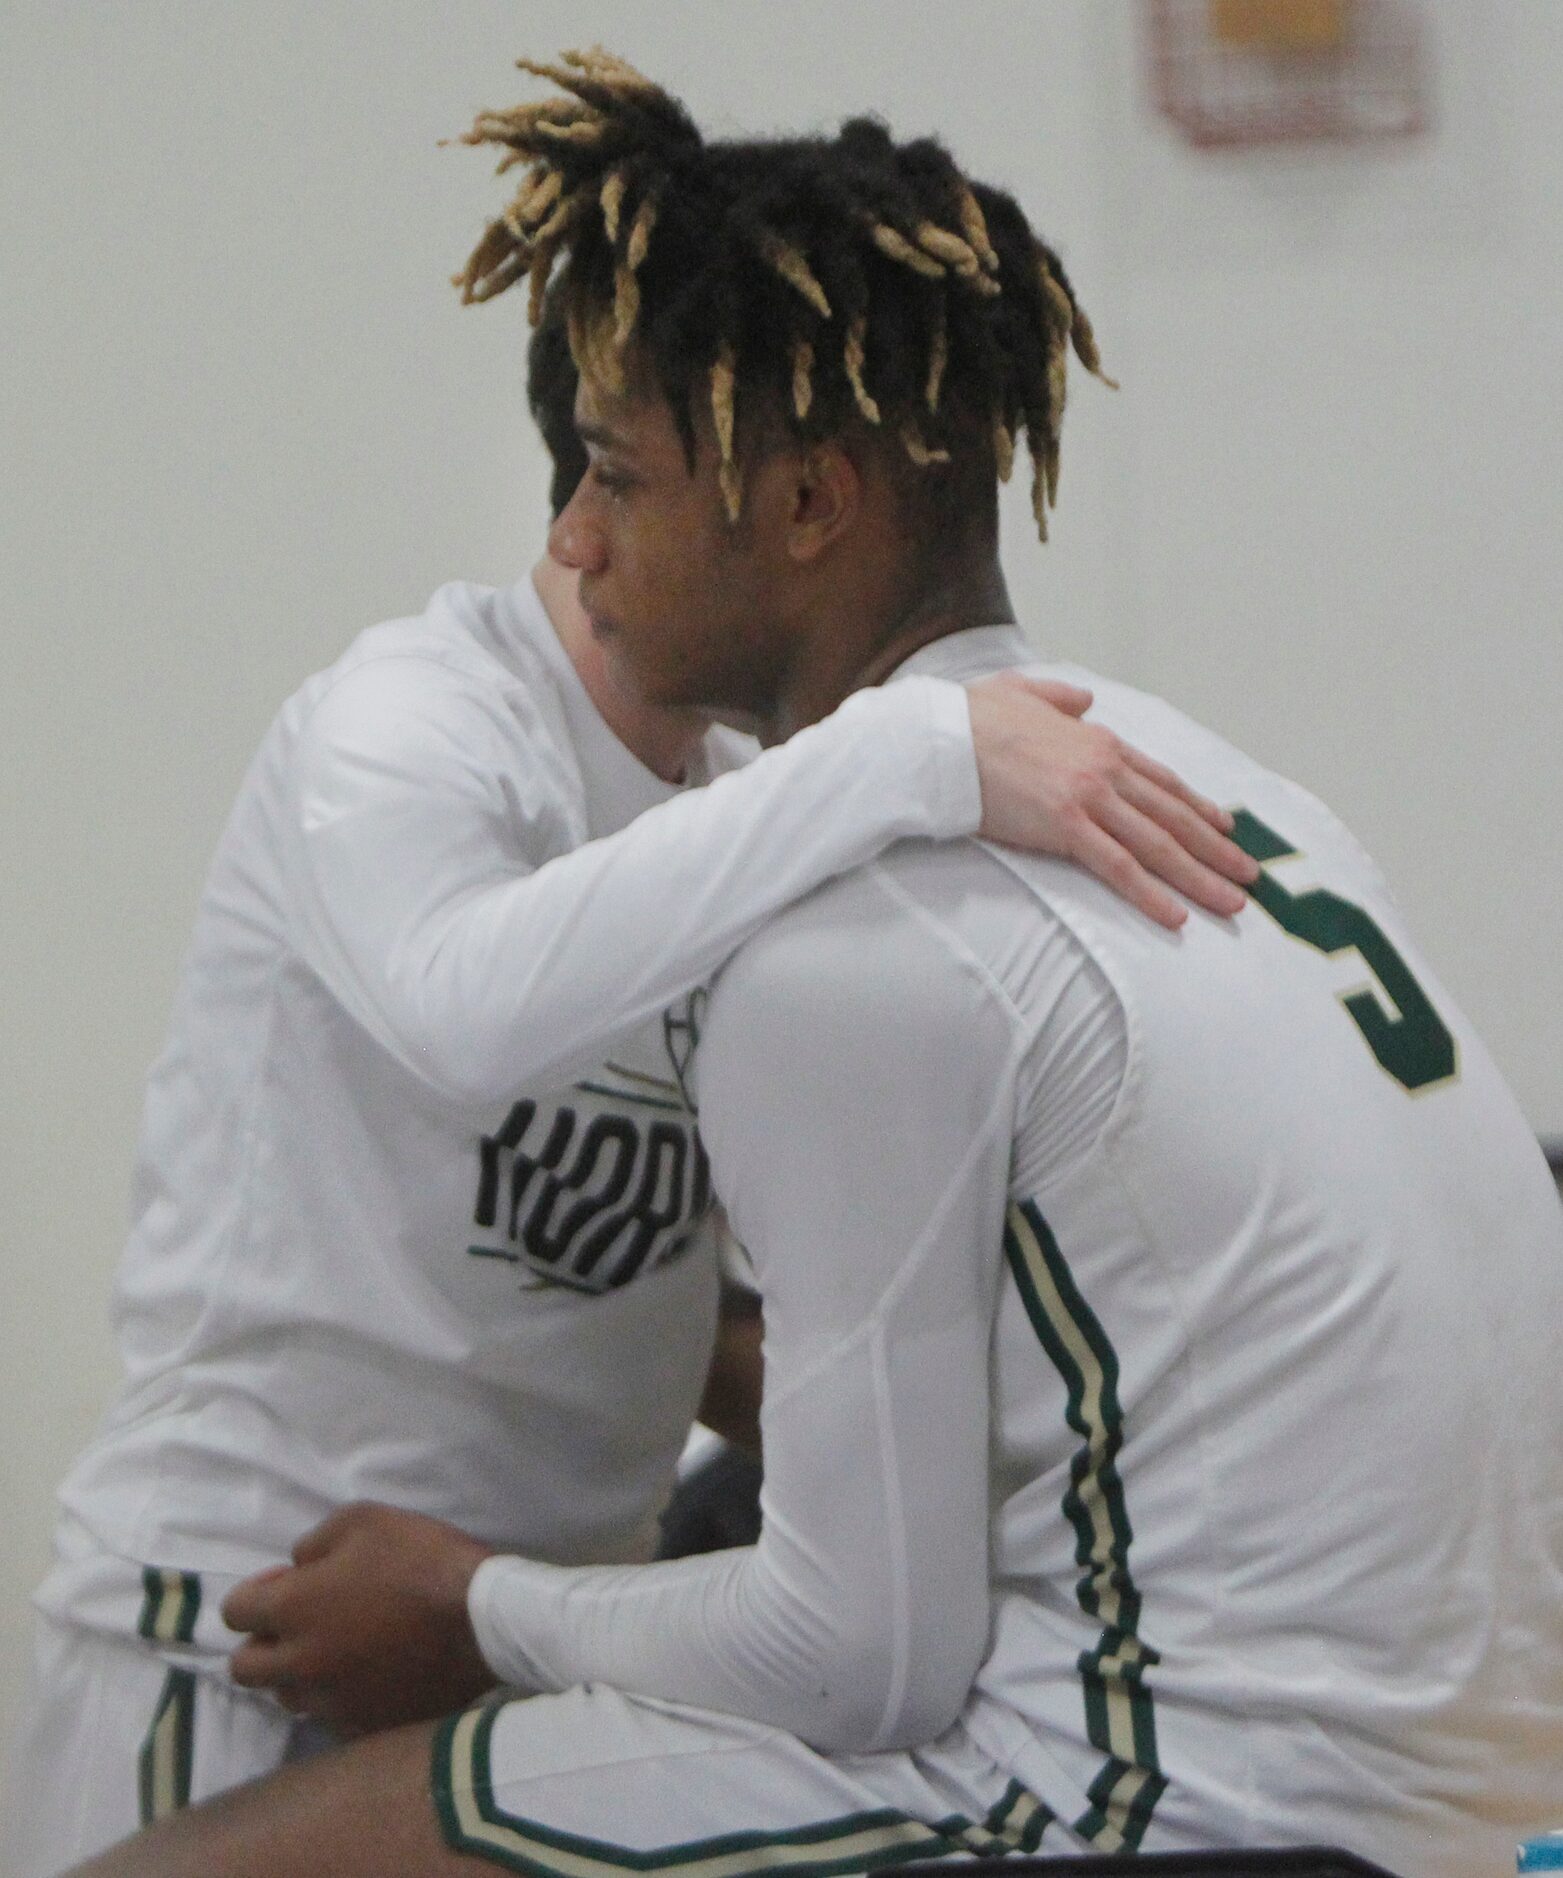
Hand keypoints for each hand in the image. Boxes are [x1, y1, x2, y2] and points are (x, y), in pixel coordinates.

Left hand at [222, 1503, 496, 1736]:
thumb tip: (298, 1568)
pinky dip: (338, 1697)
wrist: (483, 1620)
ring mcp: (330, 1703)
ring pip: (286, 1696)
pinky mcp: (363, 1727)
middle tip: (302, 1622)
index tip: (291, 1581)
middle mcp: (298, 1665)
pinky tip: (370, 1673)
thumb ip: (315, 1541)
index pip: (233, 1612)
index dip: (257, 1592)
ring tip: (338, 1649)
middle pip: (244, 1668)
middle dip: (262, 1642)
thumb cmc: (421, 1560)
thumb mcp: (364, 1519)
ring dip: (298, 1672)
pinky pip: (330, 1717)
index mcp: (292, 1611)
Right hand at [965, 671, 1258, 928]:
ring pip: (1157, 845)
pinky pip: (1118, 868)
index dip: (1197, 808)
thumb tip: (1082, 701)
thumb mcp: (1022, 692)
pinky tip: (1175, 917)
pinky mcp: (1065, 826)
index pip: (1161, 781)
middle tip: (1247, 876)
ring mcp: (1089, 798)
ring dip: (1199, 878)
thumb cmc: (970, 717)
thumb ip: (1058, 697)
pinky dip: (1150, 895)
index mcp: (1097, 741)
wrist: (941, 735)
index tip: (1224, 829)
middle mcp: (1104, 768)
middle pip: (1172, 817)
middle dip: (1215, 850)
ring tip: (1230, 904)